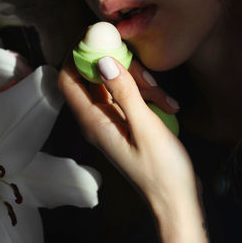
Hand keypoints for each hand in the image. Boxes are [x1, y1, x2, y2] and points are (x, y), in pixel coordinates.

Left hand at [58, 56, 193, 199]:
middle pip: (93, 79)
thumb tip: (103, 60)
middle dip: (118, 69)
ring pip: (113, 87)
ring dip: (137, 84)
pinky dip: (144, 95)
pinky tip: (167, 104)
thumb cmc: (161, 171)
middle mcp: (96, 120)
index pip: (67, 81)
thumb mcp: (146, 127)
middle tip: (146, 78)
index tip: (98, 42)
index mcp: (93, 122)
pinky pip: (126, 98)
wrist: (174, 199)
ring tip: (164, 98)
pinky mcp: (124, 123)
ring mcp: (110, 122)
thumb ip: (124, 92)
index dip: (74, 57)